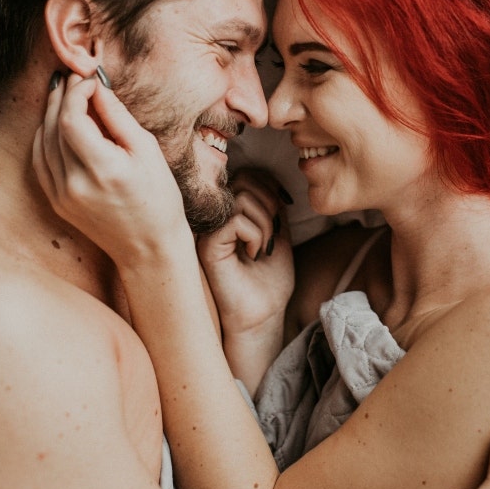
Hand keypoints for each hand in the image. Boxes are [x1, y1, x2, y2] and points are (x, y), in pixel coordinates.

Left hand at [32, 72, 190, 264]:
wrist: (148, 247)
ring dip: (51, 113)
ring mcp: (62, 196)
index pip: (72, 120)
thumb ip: (117, 117)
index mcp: (104, 171)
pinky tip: (55, 122)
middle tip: (72, 76)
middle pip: (53, 127)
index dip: (76, 93)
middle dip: (62, 96)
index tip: (89, 80)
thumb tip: (96, 86)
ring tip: (63, 93)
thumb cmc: (158, 198)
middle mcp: (76, 185)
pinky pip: (40, 161)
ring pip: (42, 142)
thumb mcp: (147, 151)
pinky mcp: (56, 202)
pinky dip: (44, 137)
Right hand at [198, 169, 294, 336]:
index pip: (248, 174)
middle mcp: (214, 217)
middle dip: (271, 204)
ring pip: (242, 198)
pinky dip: (255, 235)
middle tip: (274, 234)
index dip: (271, 187)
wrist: (263, 314)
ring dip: (266, 223)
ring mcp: (207, 230)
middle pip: (244, 179)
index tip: (282, 215)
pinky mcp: (207, 246)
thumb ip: (272, 204)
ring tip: (264, 247)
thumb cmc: (268, 279)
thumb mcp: (277, 232)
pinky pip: (236, 220)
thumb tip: (271, 179)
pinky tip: (253, 255)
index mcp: (229, 210)